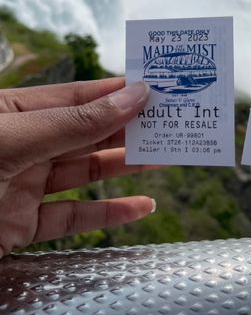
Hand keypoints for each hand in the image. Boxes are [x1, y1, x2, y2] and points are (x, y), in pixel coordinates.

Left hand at [0, 78, 154, 256]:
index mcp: (13, 112)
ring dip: (126, 167)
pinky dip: (107, 214)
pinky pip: (71, 216)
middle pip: (86, 133)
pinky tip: (140, 207)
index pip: (76, 96)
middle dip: (129, 128)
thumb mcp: (15, 140)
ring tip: (165, 157)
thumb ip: (74, 123)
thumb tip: (131, 97)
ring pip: (84, 173)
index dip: (117, 92)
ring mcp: (21, 185)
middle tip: (171, 122)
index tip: (157, 88)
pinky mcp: (20, 226)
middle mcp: (23, 145)